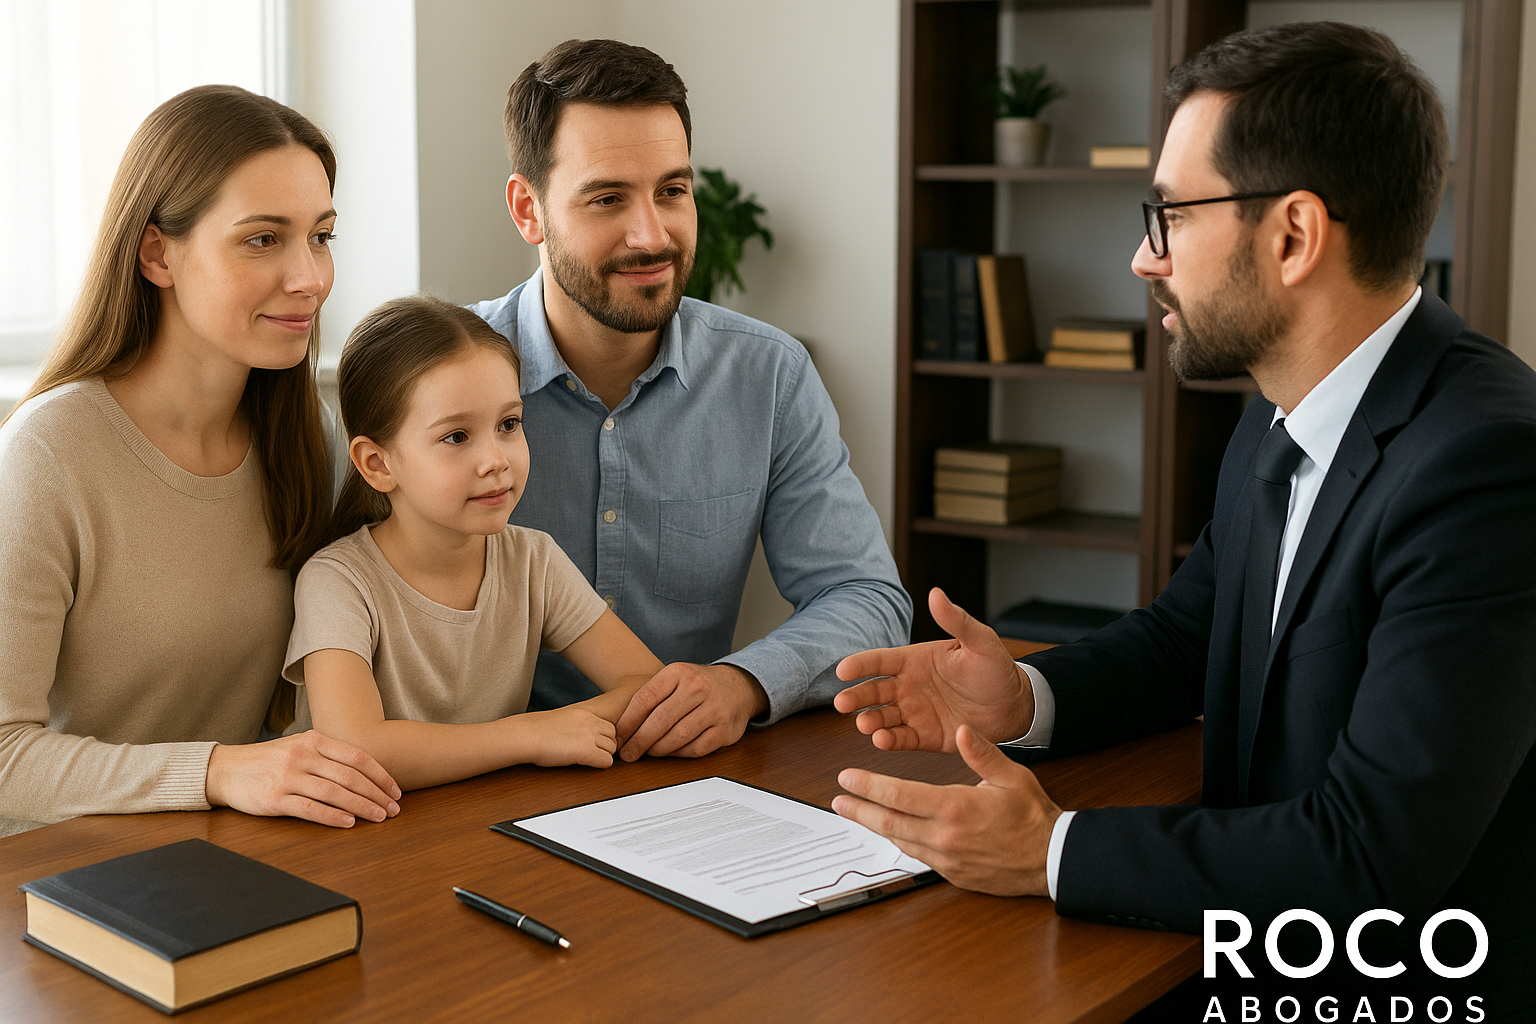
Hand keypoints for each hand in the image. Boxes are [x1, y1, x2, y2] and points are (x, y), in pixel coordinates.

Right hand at [206, 731, 401, 827]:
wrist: (226, 769)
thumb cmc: (269, 760)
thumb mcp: (299, 746)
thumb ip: (328, 755)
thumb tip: (366, 772)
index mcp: (313, 740)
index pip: (357, 757)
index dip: (380, 775)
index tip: (396, 791)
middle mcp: (303, 755)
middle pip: (350, 776)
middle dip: (377, 794)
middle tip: (394, 809)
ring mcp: (288, 777)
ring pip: (335, 793)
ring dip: (362, 807)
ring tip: (379, 817)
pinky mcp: (275, 799)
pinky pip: (310, 809)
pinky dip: (333, 817)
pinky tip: (349, 823)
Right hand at [524, 706, 617, 767]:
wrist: (526, 735)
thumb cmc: (536, 731)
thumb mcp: (563, 720)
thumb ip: (577, 724)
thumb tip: (581, 735)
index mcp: (585, 713)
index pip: (609, 725)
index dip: (603, 738)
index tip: (593, 745)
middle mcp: (591, 721)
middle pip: (614, 736)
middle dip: (606, 747)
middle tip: (591, 754)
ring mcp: (590, 735)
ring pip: (612, 749)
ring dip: (602, 756)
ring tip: (585, 760)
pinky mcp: (586, 751)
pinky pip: (607, 761)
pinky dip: (600, 765)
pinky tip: (585, 764)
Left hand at [615, 663, 768, 759]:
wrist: (739, 686)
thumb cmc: (698, 686)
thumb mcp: (675, 678)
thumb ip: (651, 696)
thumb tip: (621, 728)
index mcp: (679, 672)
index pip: (646, 698)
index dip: (628, 721)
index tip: (618, 736)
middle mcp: (698, 687)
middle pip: (661, 720)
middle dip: (639, 740)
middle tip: (627, 753)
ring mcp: (714, 709)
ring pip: (678, 736)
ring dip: (658, 749)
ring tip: (648, 752)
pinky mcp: (725, 729)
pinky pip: (695, 748)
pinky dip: (679, 753)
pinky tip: (671, 752)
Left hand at [832, 725, 1060, 895]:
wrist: (1051, 860)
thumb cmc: (1033, 817)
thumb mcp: (1011, 777)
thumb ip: (982, 753)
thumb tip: (960, 729)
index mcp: (955, 807)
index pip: (898, 795)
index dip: (868, 786)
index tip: (847, 778)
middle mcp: (944, 836)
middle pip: (889, 822)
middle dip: (859, 810)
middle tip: (837, 800)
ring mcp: (946, 858)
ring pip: (899, 841)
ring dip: (874, 826)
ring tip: (855, 814)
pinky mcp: (952, 873)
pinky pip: (917, 855)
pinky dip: (899, 841)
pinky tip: (890, 832)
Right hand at [833, 587, 1033, 752]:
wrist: (1015, 706)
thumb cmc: (996, 670)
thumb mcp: (980, 642)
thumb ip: (957, 621)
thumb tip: (936, 593)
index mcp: (915, 660)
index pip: (880, 660)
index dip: (860, 664)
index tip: (843, 669)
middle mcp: (908, 686)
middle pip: (873, 691)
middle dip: (856, 696)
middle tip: (842, 703)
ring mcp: (914, 712)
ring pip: (882, 717)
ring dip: (870, 720)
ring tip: (864, 725)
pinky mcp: (924, 736)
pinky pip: (901, 738)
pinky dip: (889, 740)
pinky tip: (881, 740)